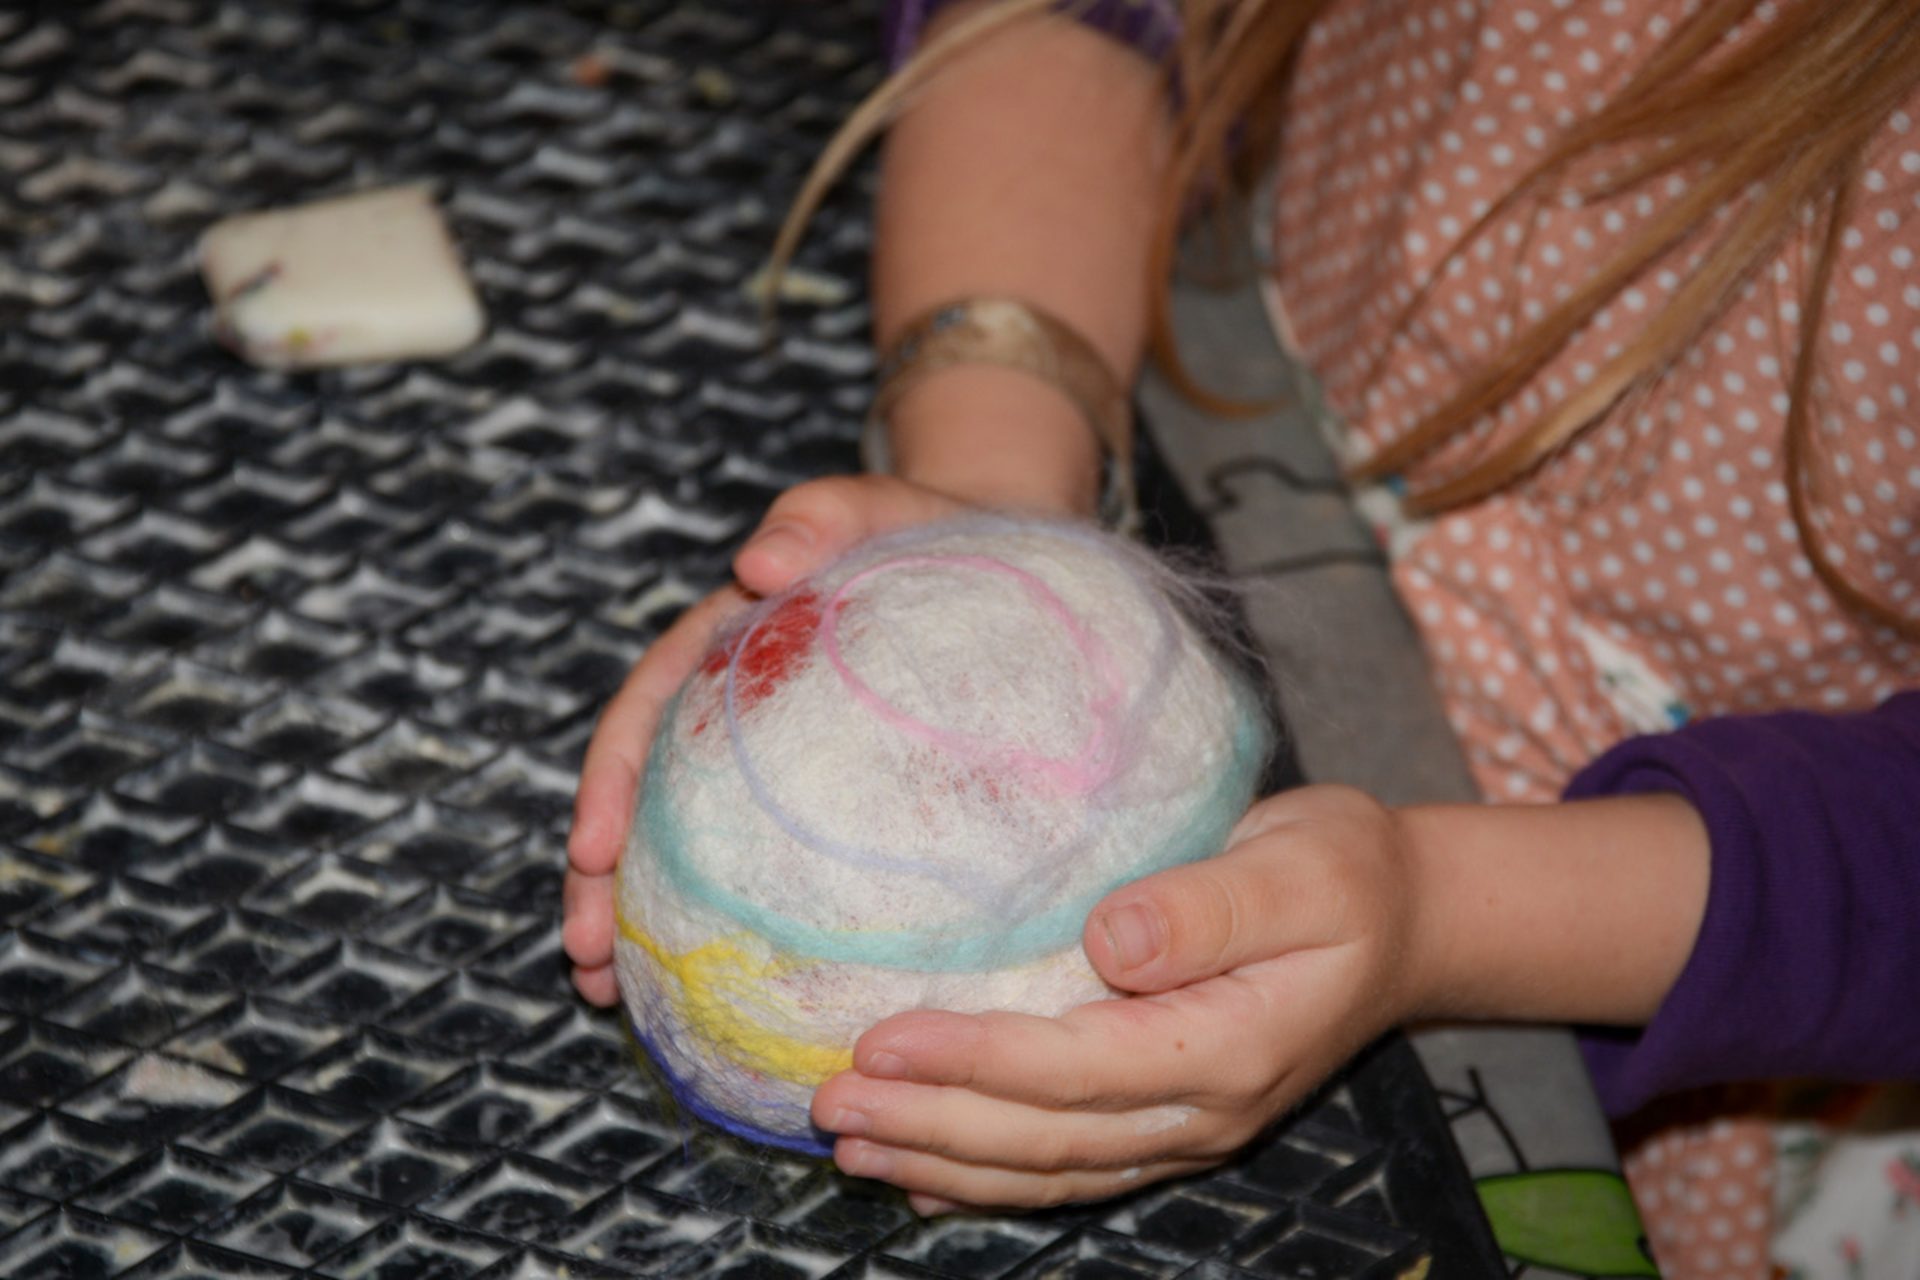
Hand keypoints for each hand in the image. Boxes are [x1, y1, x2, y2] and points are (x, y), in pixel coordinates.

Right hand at [563, 475, 968, 1005]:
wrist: (994, 556)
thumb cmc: (925, 530)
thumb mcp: (874, 510)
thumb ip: (819, 516)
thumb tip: (756, 558)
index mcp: (724, 645)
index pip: (647, 712)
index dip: (610, 782)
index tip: (593, 849)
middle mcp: (728, 714)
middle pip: (645, 800)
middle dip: (598, 883)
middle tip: (581, 959)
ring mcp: (768, 765)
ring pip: (686, 846)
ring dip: (637, 921)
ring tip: (605, 995)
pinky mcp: (821, 802)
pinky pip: (768, 868)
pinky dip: (733, 926)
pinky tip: (731, 998)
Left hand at [809, 785, 1429, 1212]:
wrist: (1405, 921)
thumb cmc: (1347, 875)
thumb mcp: (1300, 867)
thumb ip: (1209, 906)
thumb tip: (1110, 937)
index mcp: (1227, 1047)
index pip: (1074, 1068)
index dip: (973, 1062)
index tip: (880, 1042)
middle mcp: (1201, 1109)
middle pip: (1043, 1137)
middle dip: (929, 1125)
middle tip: (827, 1103)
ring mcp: (1186, 1127)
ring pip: (1047, 1168)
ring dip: (942, 1161)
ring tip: (849, 1145)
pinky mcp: (1168, 1117)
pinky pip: (1070, 1167)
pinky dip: (990, 1180)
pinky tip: (926, 1179)